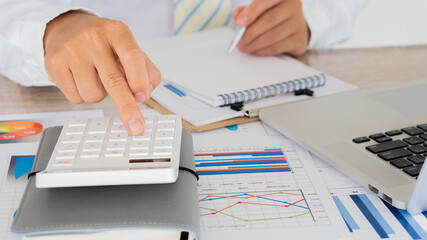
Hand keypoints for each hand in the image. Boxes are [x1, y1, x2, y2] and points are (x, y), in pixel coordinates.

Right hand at [43, 11, 160, 134]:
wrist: (67, 29)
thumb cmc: (103, 43)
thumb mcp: (129, 49)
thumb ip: (145, 71)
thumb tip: (144, 95)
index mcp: (117, 31)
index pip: (132, 56)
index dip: (139, 80)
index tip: (142, 98)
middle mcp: (93, 37)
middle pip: (113, 80)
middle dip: (127, 108)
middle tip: (136, 126)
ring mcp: (72, 50)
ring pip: (93, 95)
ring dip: (100, 95)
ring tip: (96, 78)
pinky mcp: (54, 64)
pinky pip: (76, 98)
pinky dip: (82, 95)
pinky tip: (81, 79)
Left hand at [233, 0, 309, 56]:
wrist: (292, 28)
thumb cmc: (271, 16)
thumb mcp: (257, 10)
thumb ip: (244, 12)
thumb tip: (238, 19)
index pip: (266, 0)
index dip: (252, 11)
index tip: (240, 23)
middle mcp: (294, 5)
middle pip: (268, 20)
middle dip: (249, 33)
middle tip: (238, 42)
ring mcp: (298, 22)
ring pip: (272, 36)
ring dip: (254, 44)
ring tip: (244, 48)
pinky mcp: (300, 39)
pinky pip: (277, 47)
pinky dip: (262, 51)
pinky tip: (254, 50)